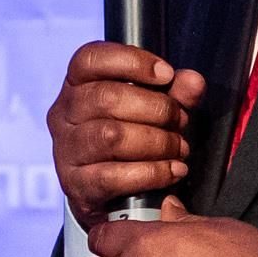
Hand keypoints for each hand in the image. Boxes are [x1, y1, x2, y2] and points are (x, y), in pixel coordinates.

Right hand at [47, 42, 205, 227]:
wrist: (111, 197)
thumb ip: (174, 93)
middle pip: (107, 97)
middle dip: (156, 108)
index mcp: (76, 86)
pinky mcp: (77, 185)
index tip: (166, 74)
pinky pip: (114, 176)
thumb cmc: (130, 141)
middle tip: (180, 121)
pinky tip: (173, 170)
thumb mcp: (154, 110)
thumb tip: (193, 82)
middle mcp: (64, 115)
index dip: (131, 61)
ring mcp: (66, 151)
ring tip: (178, 148)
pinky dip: (152, 172)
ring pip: (111, 136)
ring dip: (157, 141)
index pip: (90, 59)